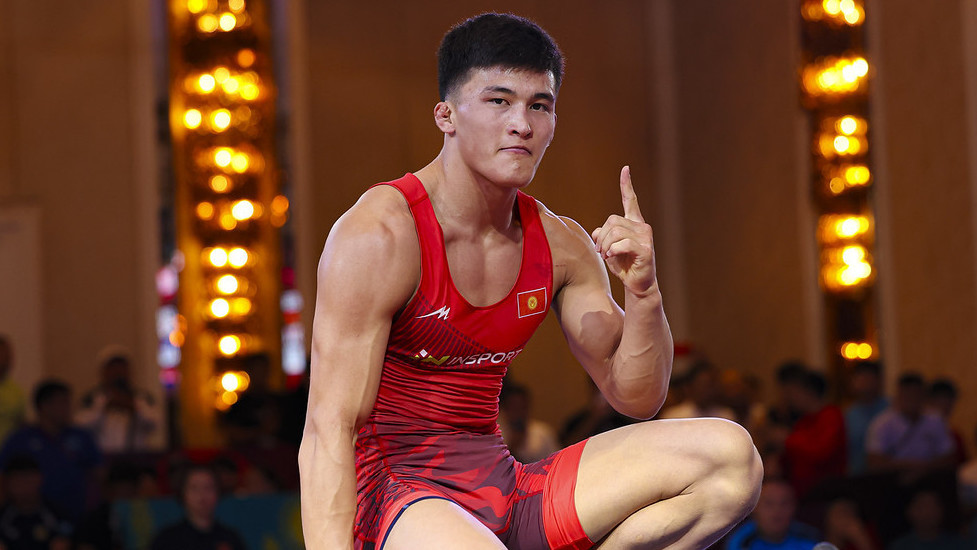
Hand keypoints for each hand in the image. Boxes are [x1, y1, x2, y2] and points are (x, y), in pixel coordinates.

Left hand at [591, 166, 657, 295]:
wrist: (638, 284)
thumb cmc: (623, 265)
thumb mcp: (608, 248)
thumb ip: (602, 236)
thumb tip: (597, 231)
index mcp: (634, 223)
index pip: (630, 200)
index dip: (626, 184)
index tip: (625, 169)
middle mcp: (641, 226)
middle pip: (612, 221)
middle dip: (601, 236)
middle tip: (600, 250)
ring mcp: (645, 237)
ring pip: (615, 232)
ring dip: (605, 245)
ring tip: (606, 255)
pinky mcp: (646, 249)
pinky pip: (622, 243)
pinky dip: (613, 251)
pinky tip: (612, 257)